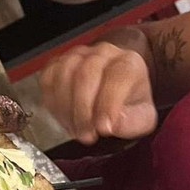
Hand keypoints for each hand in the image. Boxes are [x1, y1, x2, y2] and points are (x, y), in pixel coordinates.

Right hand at [39, 42, 158, 143]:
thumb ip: (132, 122)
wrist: (114, 89)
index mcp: (128, 63)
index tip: (104, 128)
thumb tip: (114, 125)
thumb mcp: (142, 117)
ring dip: (66, 108)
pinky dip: (52, 102)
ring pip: (64, 75)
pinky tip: (63, 117)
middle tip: (86, 135)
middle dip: (83, 111)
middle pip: (86, 75)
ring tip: (75, 129)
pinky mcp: (57, 63)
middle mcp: (102, 54)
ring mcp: (77, 56)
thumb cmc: (128, 102)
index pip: (117, 77)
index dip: (108, 104)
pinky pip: (48, 79)